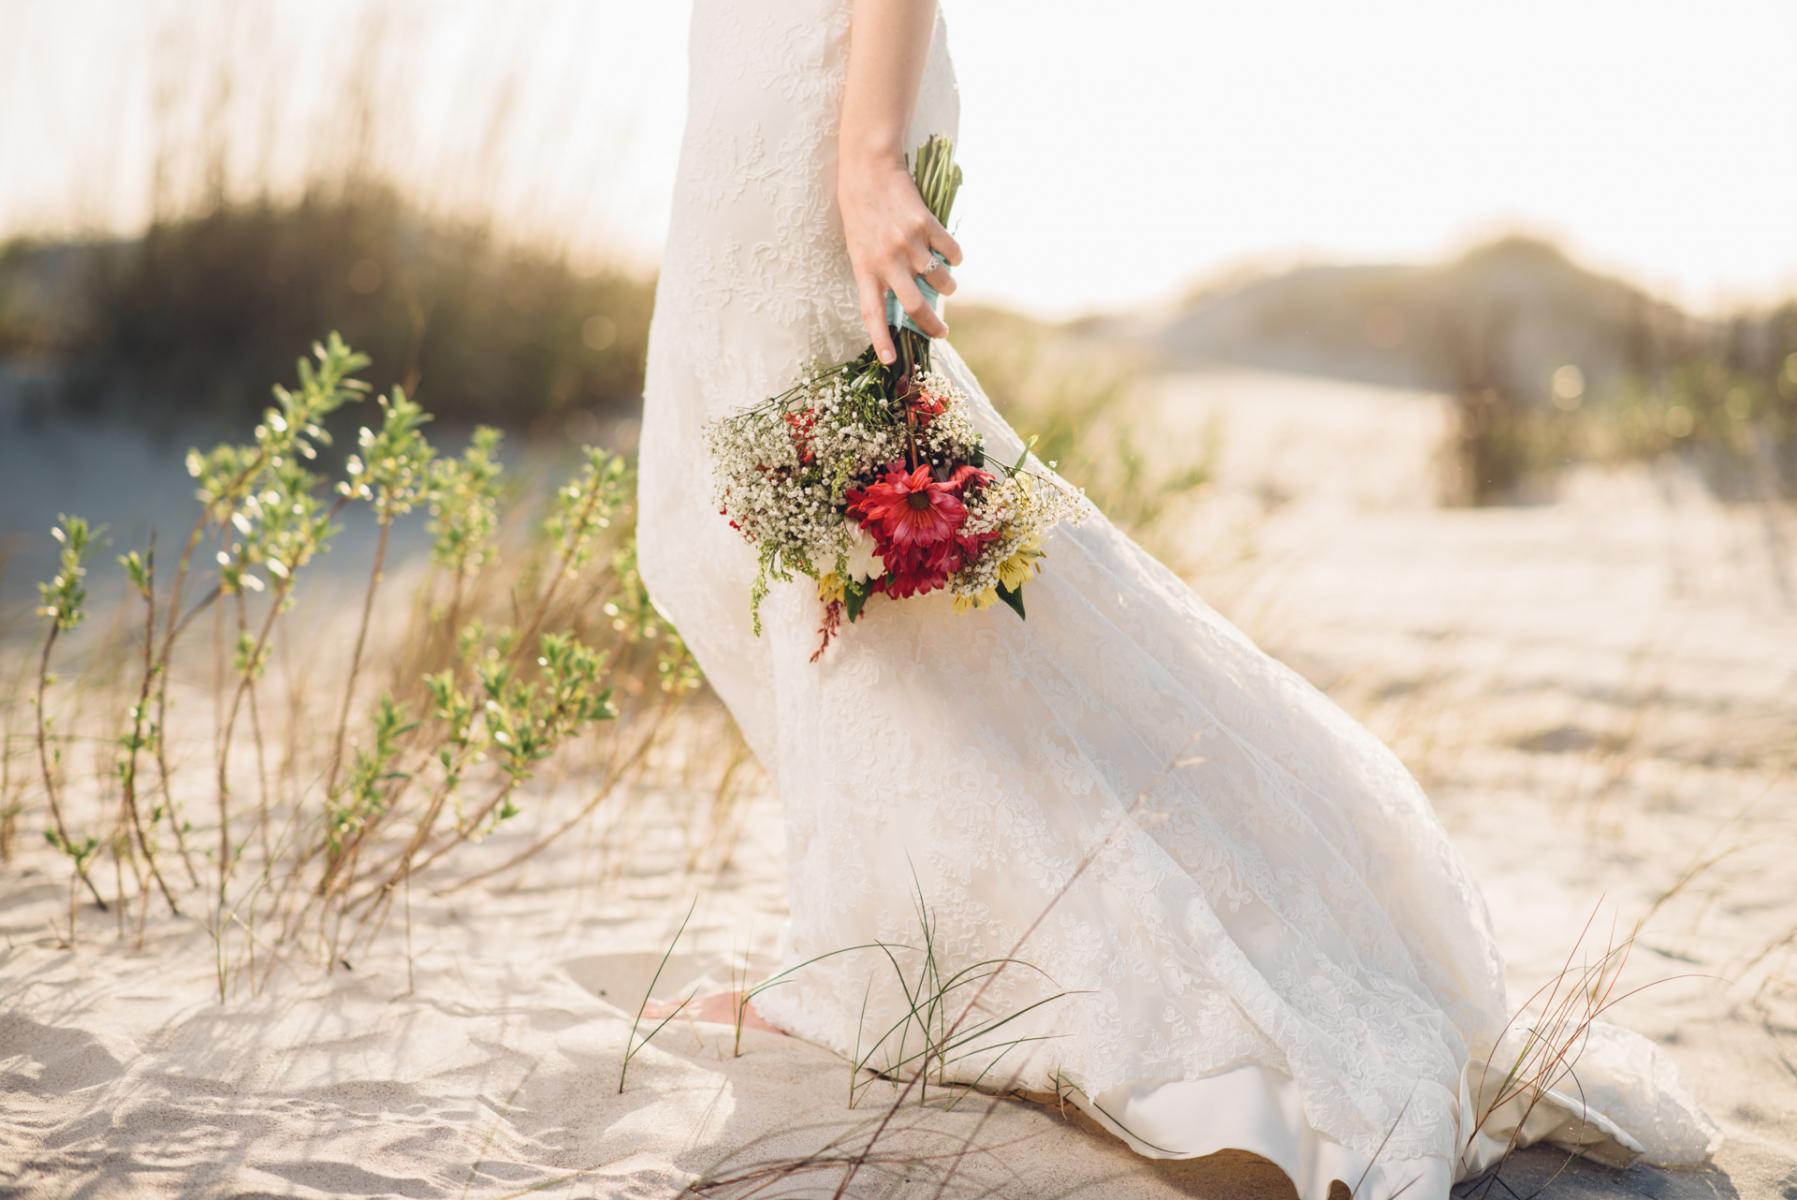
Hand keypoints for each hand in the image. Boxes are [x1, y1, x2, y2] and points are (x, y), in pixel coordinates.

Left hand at [838, 149, 962, 362]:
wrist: (868, 167)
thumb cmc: (860, 208)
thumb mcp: (858, 244)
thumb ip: (877, 270)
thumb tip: (906, 295)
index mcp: (864, 267)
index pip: (872, 312)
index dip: (880, 338)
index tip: (889, 360)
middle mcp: (887, 260)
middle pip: (916, 306)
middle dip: (933, 325)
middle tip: (943, 332)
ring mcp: (908, 244)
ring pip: (941, 280)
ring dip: (948, 286)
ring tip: (945, 282)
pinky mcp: (927, 225)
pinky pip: (951, 253)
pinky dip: (955, 257)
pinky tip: (949, 253)